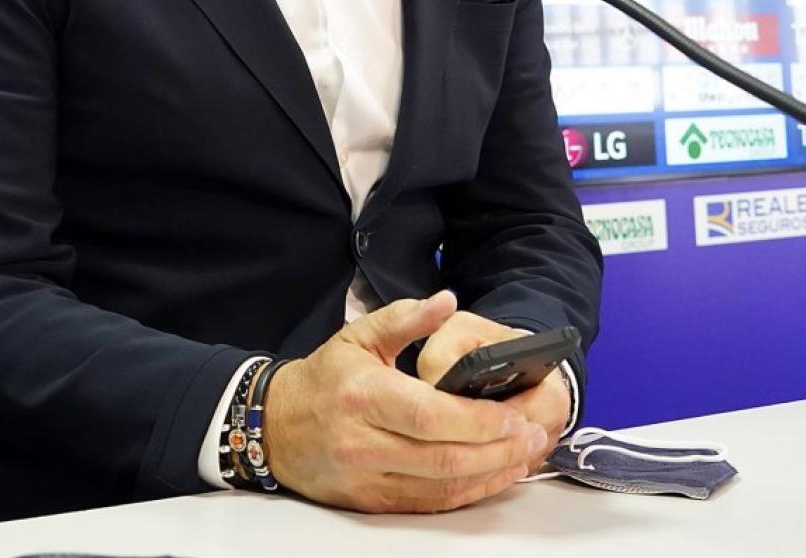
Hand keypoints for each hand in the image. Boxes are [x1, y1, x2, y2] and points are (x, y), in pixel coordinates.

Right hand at [261, 290, 547, 512]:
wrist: (274, 427)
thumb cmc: (323, 379)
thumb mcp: (358, 336)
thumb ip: (406, 318)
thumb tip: (447, 301)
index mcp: (363, 396)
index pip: (431, 416)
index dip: (479, 421)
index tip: (514, 415)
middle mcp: (363, 443)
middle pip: (443, 457)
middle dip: (497, 450)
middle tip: (532, 435)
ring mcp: (366, 478)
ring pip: (441, 487)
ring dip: (490, 474)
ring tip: (523, 455)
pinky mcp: (370, 503)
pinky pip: (428, 504)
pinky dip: (466, 493)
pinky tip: (491, 476)